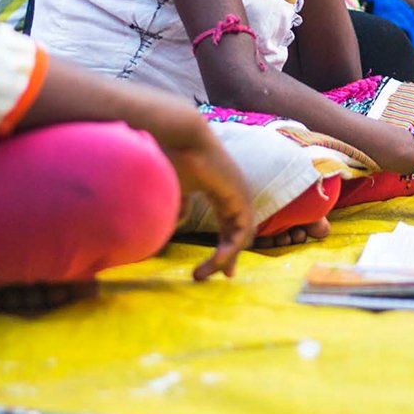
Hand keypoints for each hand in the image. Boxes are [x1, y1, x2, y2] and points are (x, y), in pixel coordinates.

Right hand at [163, 122, 254, 280]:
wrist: (179, 137)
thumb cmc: (172, 157)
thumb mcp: (174, 190)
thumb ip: (179, 207)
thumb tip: (178, 224)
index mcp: (220, 188)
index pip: (229, 221)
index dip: (224, 244)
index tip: (215, 265)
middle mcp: (234, 191)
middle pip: (239, 230)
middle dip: (230, 255)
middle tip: (224, 276)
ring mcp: (240, 193)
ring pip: (241, 235)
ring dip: (225, 258)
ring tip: (202, 273)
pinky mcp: (240, 196)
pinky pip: (242, 231)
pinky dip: (230, 250)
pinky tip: (216, 262)